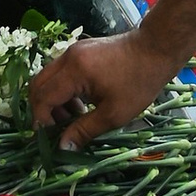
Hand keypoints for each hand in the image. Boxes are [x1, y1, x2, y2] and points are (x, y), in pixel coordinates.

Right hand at [29, 29, 174, 144]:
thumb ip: (84, 130)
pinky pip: (61, 73)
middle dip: (43, 111)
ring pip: (48, 79)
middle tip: (59, 129)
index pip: (42, 97)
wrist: (157, 48)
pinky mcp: (80, 52)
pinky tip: (83, 105)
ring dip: (54, 102)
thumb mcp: (113, 114)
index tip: (52, 138)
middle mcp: (68, 57)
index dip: (41, 120)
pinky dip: (63, 91)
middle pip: (38, 85)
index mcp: (74, 71)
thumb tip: (62, 147)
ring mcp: (73, 52)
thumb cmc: (139, 82)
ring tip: (76, 119)